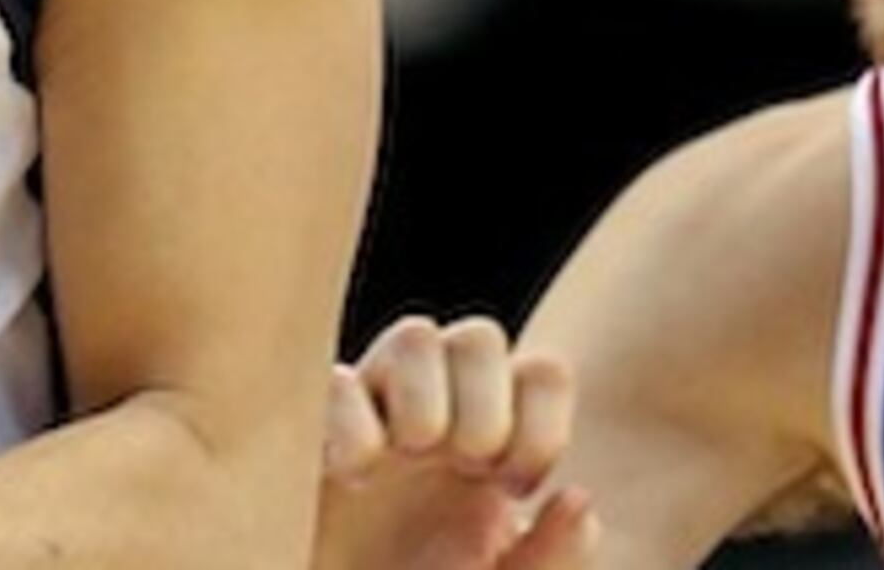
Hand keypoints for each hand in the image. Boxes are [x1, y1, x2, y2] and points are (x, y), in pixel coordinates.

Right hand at [317, 316, 597, 569]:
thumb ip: (551, 559)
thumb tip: (577, 497)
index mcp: (492, 444)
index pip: (543, 374)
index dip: (544, 422)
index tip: (516, 490)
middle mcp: (437, 412)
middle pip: (481, 338)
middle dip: (485, 407)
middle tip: (466, 469)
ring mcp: (370, 413)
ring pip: (416, 336)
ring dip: (426, 401)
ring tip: (405, 461)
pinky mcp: (306, 430)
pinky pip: (336, 379)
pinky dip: (352, 420)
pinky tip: (355, 475)